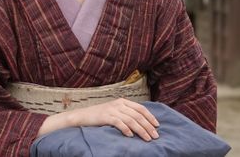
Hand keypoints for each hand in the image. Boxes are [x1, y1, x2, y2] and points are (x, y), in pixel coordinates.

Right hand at [37, 99, 158, 140]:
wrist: (82, 116)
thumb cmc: (99, 116)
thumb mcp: (114, 111)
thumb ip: (126, 114)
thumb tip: (141, 123)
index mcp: (122, 101)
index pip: (140, 108)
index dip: (150, 117)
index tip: (157, 126)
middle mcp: (119, 104)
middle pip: (138, 115)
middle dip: (148, 126)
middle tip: (155, 136)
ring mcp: (112, 110)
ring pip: (131, 120)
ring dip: (141, 130)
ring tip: (147, 138)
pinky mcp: (106, 116)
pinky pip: (119, 123)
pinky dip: (126, 129)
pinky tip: (131, 136)